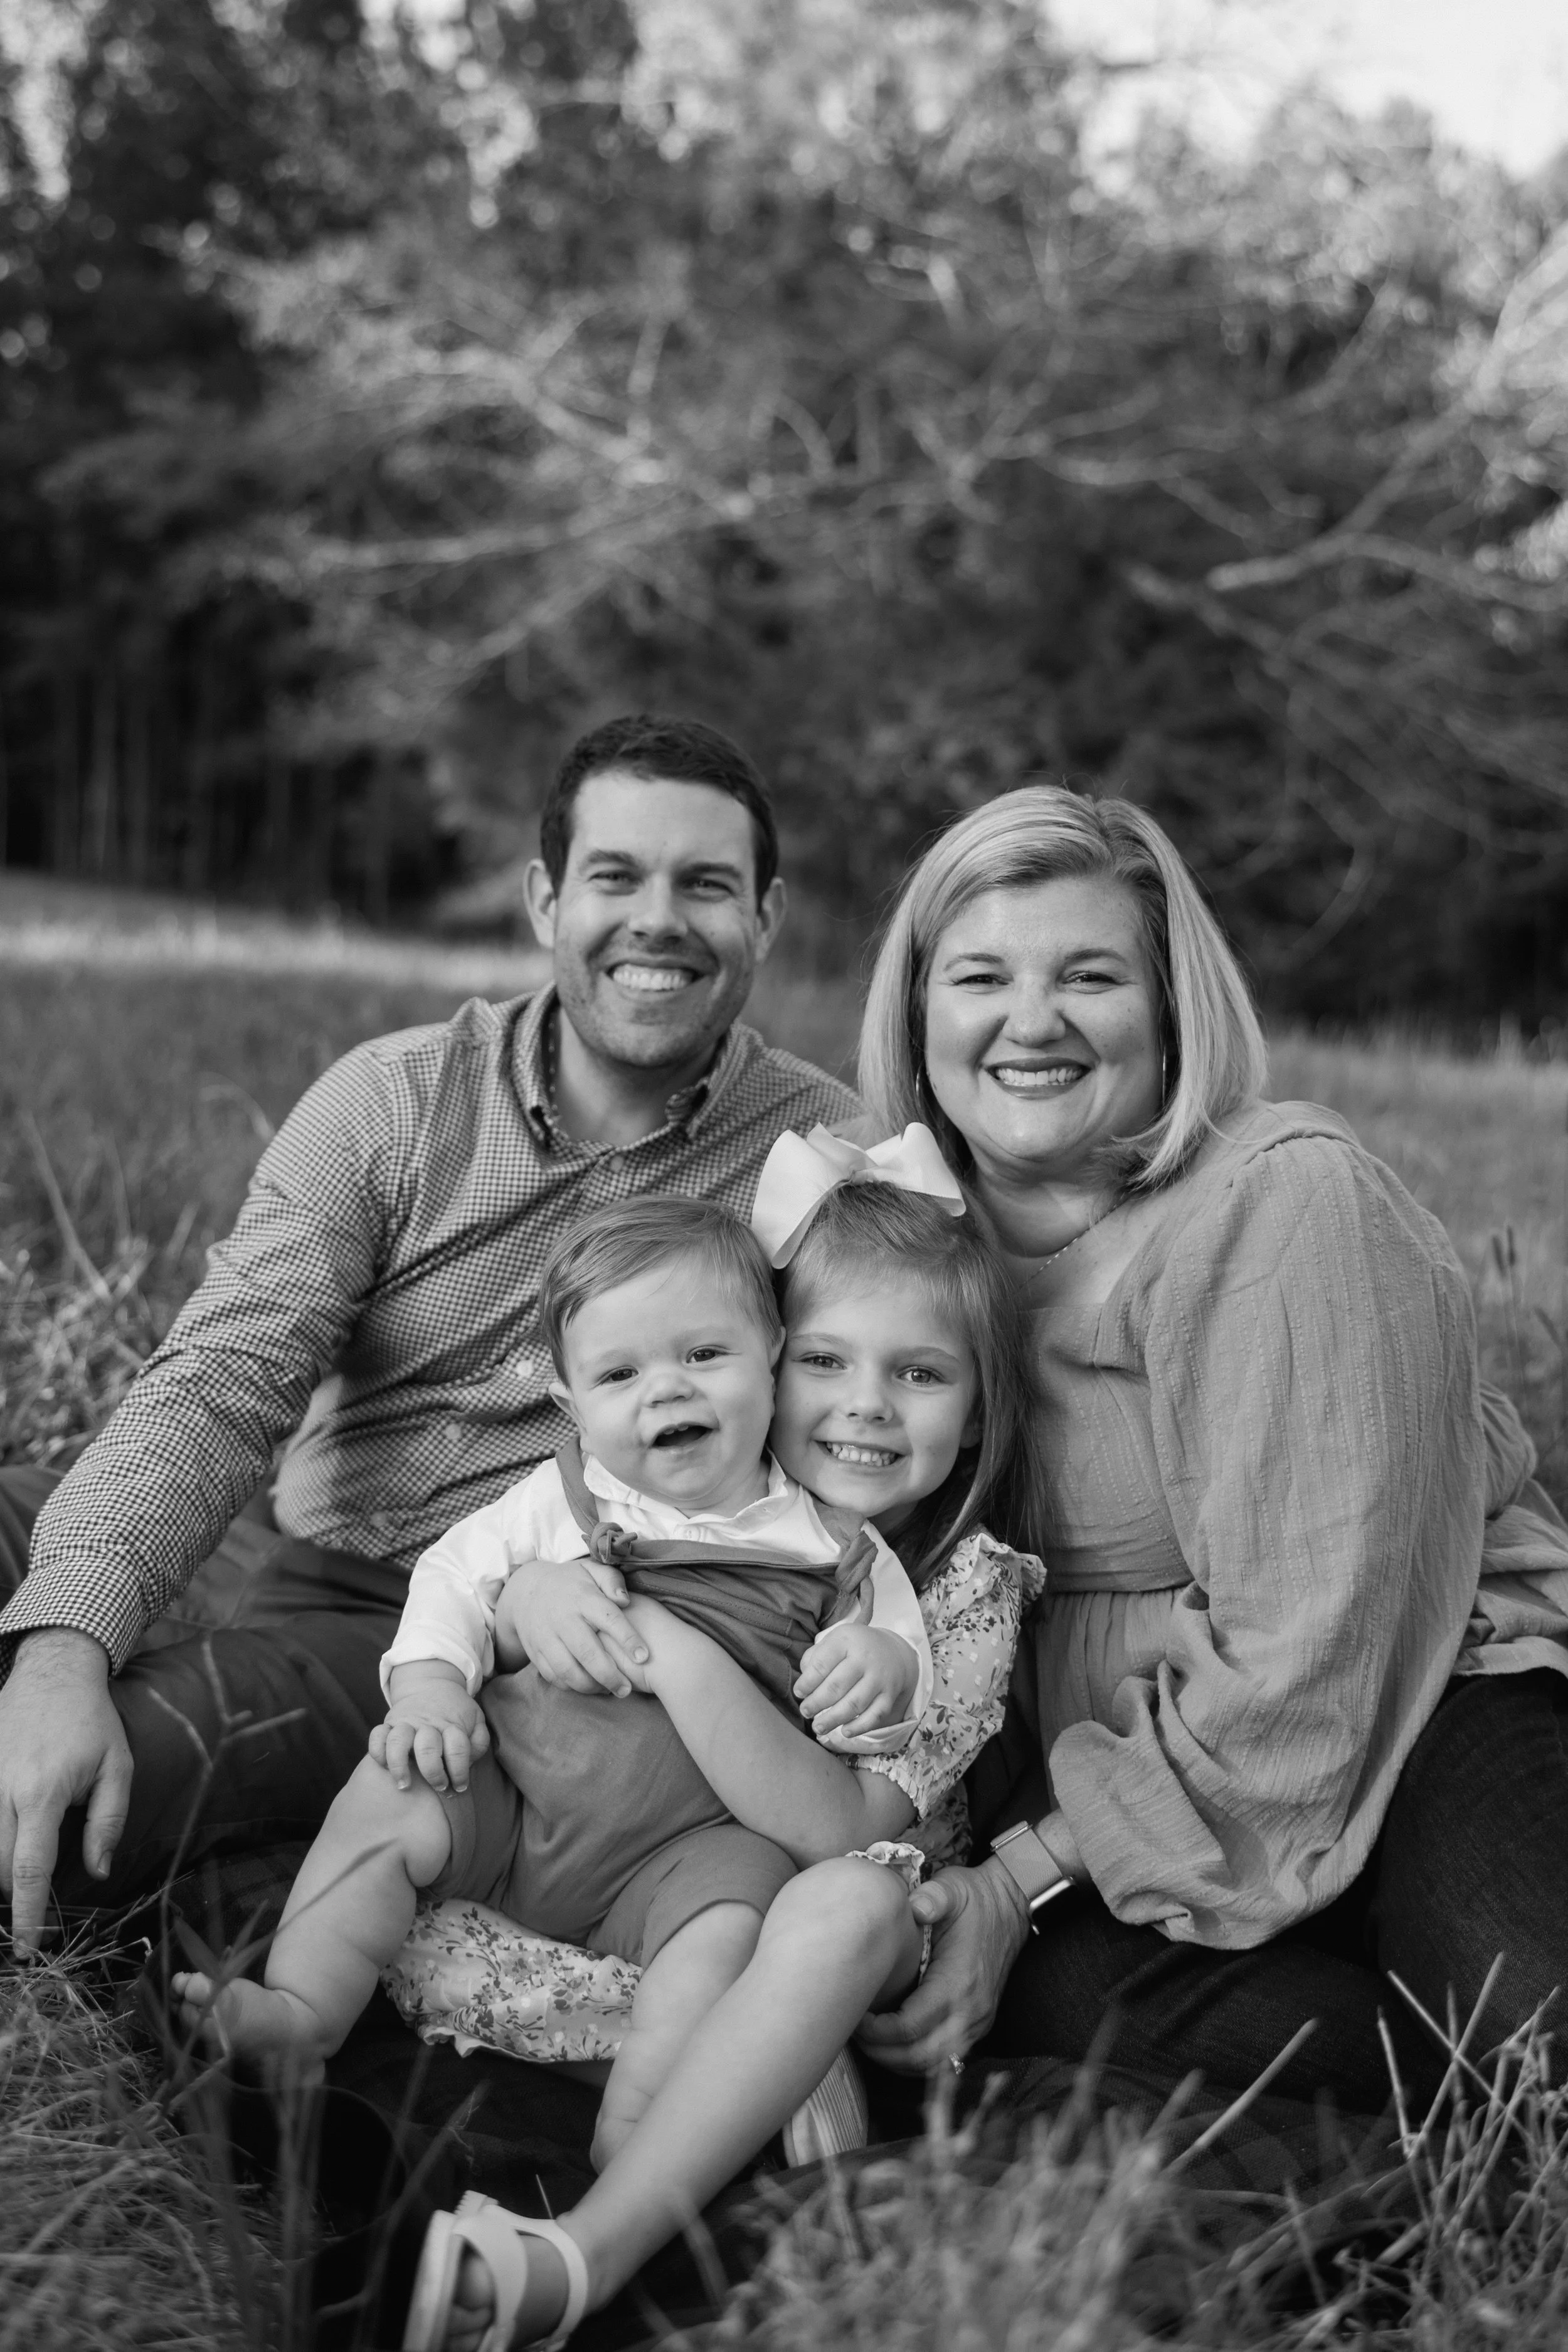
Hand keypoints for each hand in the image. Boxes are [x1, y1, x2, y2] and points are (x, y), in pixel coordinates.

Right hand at [0, 1629, 131, 1952]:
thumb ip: (108, 1822)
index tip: (30, 1945)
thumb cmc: (91, 1722)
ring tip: (23, 1875)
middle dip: (17, 1894)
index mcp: (43, 1792)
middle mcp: (2, 1791)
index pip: (30, 1868)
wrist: (51, 1674)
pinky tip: (10, 1845)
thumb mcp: (118, 1767)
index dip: (29, 1913)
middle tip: (37, 1904)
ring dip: (2, 1870)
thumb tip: (96, 1872)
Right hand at [370, 1666, 490, 1791]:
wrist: (431, 1683)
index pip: (458, 1748)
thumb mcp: (476, 1719)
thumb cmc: (455, 1710)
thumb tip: (467, 1763)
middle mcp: (427, 1723)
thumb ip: (478, 1741)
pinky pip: (376, 1736)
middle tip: (439, 1786)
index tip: (460, 1786)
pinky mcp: (388, 1723)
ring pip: (397, 1741)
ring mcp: (405, 1722)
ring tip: (404, 1785)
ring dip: (399, 1765)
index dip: (460, 1771)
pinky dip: (377, 1752)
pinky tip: (384, 1766)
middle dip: (433, 1772)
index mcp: (451, 1724)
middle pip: (427, 1748)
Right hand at [493, 1555, 646, 1694]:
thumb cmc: (570, 1583)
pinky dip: (570, 1687)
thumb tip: (625, 1600)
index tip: (644, 1656)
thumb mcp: (590, 1570)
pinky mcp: (535, 1651)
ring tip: (610, 1691)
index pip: (608, 1618)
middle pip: (587, 1652)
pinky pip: (552, 1675)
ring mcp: (546, 1637)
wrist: (526, 1591)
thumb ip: (612, 1581)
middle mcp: (563, 1618)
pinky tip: (588, 1687)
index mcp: (582, 1598)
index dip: (628, 1638)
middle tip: (627, 1690)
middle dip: (609, 1675)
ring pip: (568, 1670)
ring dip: (590, 1686)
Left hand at [796, 1624, 917, 1742]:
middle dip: (816, 1703)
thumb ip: (814, 1657)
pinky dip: (859, 1727)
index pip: (822, 1664)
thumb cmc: (853, 1649)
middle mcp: (865, 1658)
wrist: (892, 1651)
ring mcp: (880, 1678)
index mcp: (847, 1640)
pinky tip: (844, 1732)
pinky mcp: (889, 1695)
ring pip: (854, 1704)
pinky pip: (875, 1715)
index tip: (799, 1693)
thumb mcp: (834, 1641)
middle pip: (836, 1686)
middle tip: (805, 1711)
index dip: (807, 1682)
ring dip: (833, 1719)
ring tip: (818, 1727)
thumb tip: (804, 1684)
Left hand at [854, 1859, 1029, 2074]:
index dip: (877, 2030)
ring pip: (932, 2064)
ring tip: (869, 2041)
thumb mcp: (953, 1888)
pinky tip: (894, 2045)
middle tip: (853, 2032)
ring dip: (897, 2060)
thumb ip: (933, 1896)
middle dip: (881, 2052)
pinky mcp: (978, 2023)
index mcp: (959, 1983)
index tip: (856, 2015)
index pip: (910, 2027)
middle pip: (919, 2057)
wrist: (1011, 1906)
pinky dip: (917, 2059)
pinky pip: (945, 2058)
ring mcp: (978, 2021)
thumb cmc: (976, 1899)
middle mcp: (971, 2011)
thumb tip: (914, 1907)